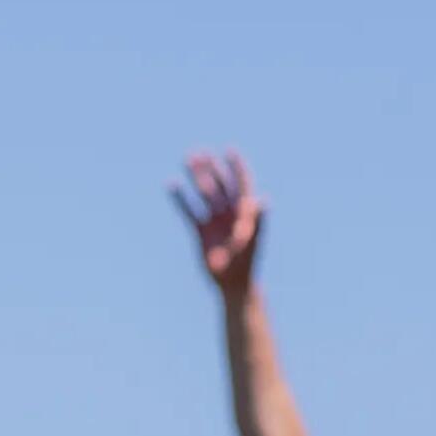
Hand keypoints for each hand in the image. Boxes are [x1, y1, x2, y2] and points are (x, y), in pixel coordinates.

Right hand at [172, 150, 263, 292]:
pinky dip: (181, 198)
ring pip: (205, 194)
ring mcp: (215, 221)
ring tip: (187, 158)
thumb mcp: (251, 241)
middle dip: (211, 168)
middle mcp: (230, 213)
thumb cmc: (245, 264)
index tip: (230, 151)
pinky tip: (172, 184)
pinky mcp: (201, 230)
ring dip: (197, 177)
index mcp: (245, 213)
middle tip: (200, 152)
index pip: (242, 184)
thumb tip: (263, 199)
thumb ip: (257, 220)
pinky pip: (189, 210)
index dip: (237, 167)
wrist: (232, 284)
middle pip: (220, 185)